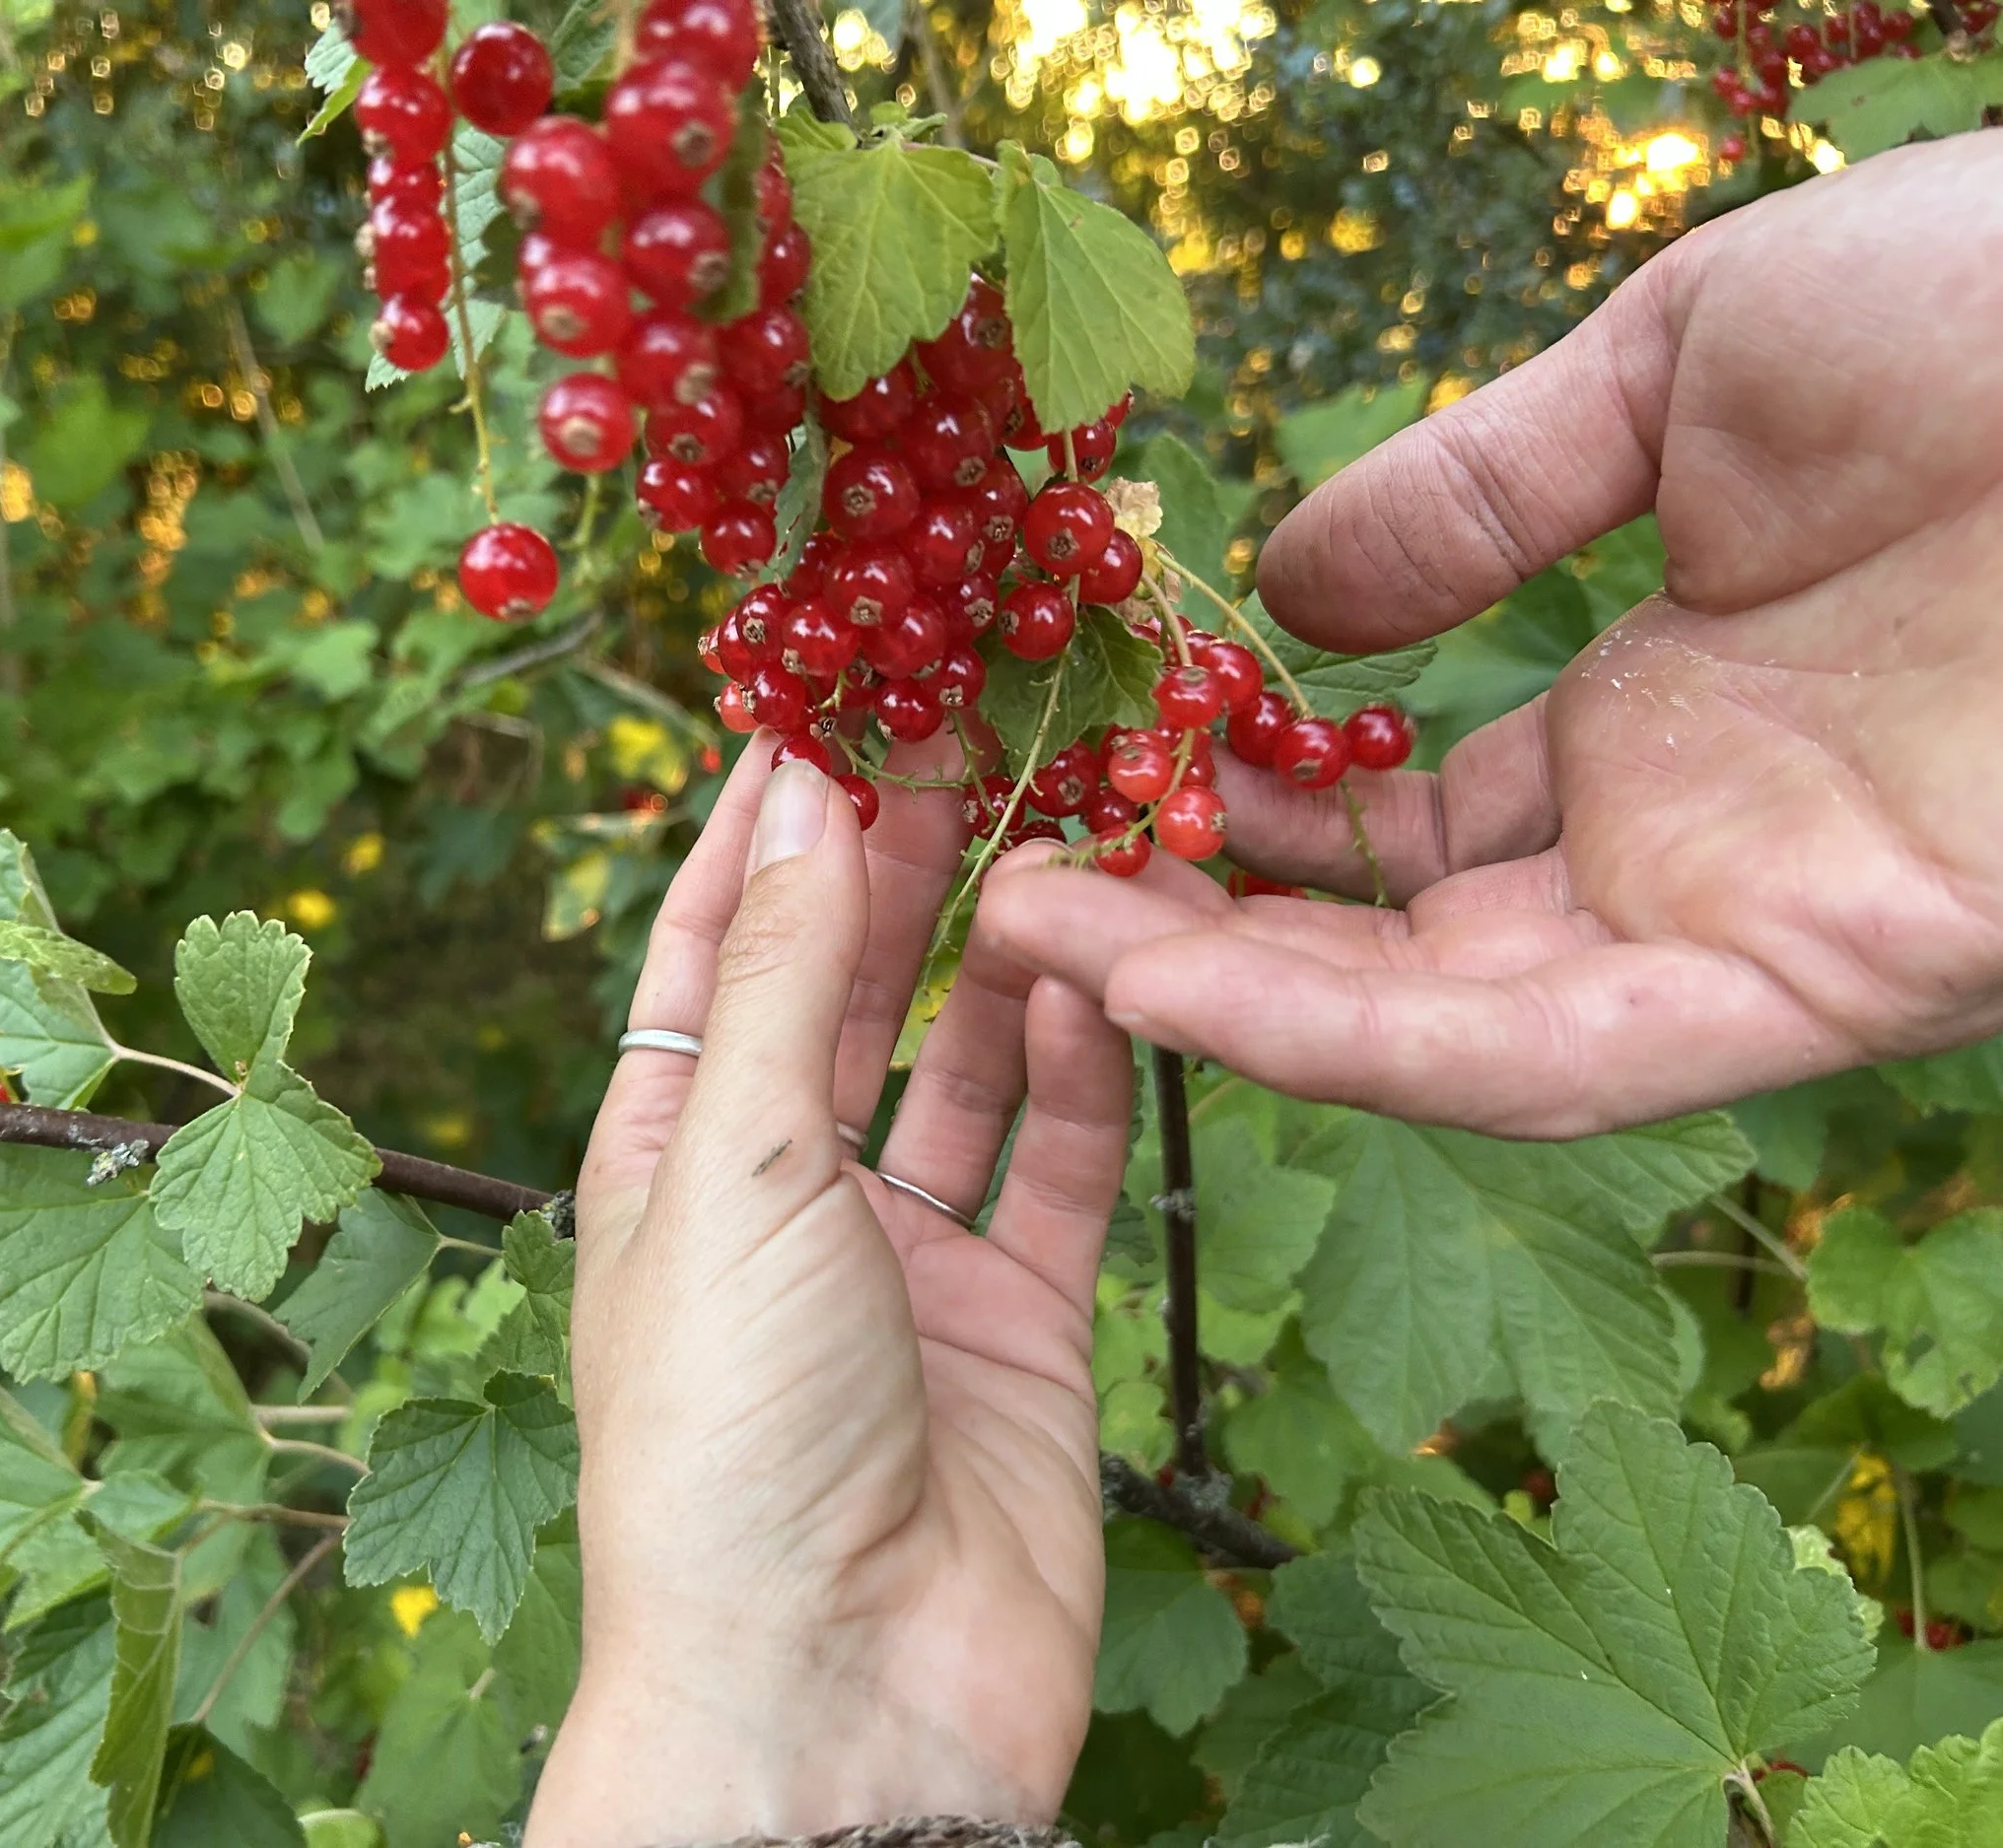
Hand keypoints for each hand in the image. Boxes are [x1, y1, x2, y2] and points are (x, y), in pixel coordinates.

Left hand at [528, 738, 1133, 1842]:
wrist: (838, 1697)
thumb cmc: (726, 1436)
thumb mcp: (732, 1174)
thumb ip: (784, 982)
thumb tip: (802, 791)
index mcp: (667, 1166)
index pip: (711, 956)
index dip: (761, 831)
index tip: (822, 703)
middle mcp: (783, 1205)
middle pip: (847, 997)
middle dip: (899, 868)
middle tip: (972, 732)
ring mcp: (906, 1266)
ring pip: (968, 1070)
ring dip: (1008, 957)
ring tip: (1064, 828)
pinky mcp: (1021, 1327)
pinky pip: (1063, 1167)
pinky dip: (1091, 1072)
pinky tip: (1110, 972)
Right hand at [987, 132, 2002, 1138]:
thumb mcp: (1688, 363)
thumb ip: (1479, 495)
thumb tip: (1279, 588)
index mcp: (1649, 716)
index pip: (1401, 824)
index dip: (1245, 818)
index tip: (1093, 779)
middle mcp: (1680, 854)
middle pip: (1396, 953)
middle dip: (1201, 933)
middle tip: (1009, 891)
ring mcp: (1745, 928)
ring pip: (1444, 1032)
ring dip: (1237, 1009)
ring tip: (1041, 943)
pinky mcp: (1824, 985)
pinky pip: (1554, 1055)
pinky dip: (1362, 1043)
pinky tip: (1183, 984)